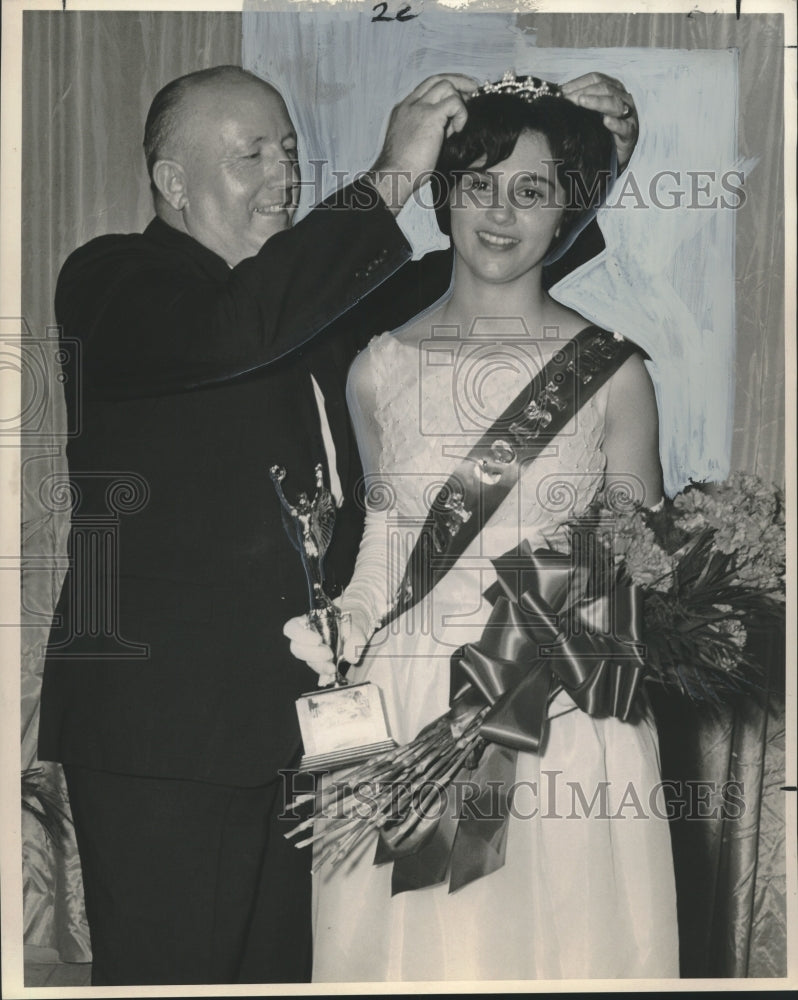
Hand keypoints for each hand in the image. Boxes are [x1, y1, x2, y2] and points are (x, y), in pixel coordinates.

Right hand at [283, 612, 370, 686]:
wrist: (353, 630)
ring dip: (319, 664)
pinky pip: (316, 668)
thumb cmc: (348, 623)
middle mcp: (304, 637)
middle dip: (312, 654)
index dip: (300, 635)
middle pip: (296, 648)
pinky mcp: (317, 662)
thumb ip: (356, 637)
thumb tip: (351, 655)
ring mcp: (310, 651)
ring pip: (305, 660)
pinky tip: (333, 671)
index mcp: (306, 622)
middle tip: (329, 654)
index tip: (318, 640)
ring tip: (333, 665)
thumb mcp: (354, 625)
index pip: (291, 628)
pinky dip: (325, 671)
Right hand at [371, 73, 477, 212]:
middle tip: (472, 92)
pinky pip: (454, 102)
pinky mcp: (430, 116)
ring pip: (446, 86)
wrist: (394, 175)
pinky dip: (461, 113)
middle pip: (438, 79)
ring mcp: (419, 108)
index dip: (446, 86)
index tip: (459, 95)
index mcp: (404, 110)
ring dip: (459, 102)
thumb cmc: (404, 169)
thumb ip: (427, 129)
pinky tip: (457, 130)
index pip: (427, 87)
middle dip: (459, 82)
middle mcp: (410, 104)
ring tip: (458, 124)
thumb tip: (449, 127)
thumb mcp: (413, 142)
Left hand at [561, 72, 638, 168]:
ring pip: (615, 104)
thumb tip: (556, 95)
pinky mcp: (630, 134)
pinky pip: (624, 127)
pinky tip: (606, 122)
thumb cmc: (598, 131)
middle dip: (585, 91)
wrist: (612, 156)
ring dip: (597, 102)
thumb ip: (576, 102)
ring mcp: (628, 115)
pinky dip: (616, 124)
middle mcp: (622, 98)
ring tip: (582, 102)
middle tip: (568, 98)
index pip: (596, 79)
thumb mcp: (587, 113)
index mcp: (612, 89)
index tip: (562, 90)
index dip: (579, 82)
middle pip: (605, 89)